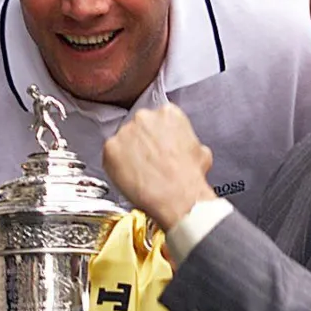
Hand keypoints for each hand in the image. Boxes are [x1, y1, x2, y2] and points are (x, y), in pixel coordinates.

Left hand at [104, 105, 218, 229]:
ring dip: (128, 155)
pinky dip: (116, 167)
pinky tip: (130, 178)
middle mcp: (145, 117)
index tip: (158, 147)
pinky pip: (110, 156)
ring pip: (122, 142)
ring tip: (141, 173)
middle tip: (149, 161)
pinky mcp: (110, 148)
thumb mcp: (200, 151)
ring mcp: (125, 131)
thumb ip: (186, 140)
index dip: (157, 136)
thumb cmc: (189, 178)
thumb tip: (182, 146)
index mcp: (168, 113)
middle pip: (138, 127)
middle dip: (141, 143)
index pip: (157, 119)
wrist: (178, 197)